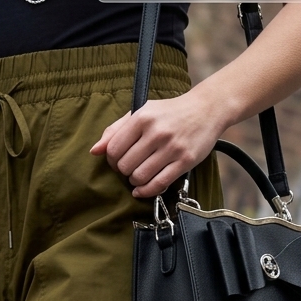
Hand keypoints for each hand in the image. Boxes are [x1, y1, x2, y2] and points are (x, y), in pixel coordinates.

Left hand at [90, 86, 223, 197]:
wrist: (206, 109)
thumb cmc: (169, 113)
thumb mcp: (142, 112)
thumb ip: (116, 130)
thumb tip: (95, 151)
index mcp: (142, 118)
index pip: (113, 149)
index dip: (112, 160)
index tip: (119, 161)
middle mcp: (156, 132)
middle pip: (125, 166)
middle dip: (124, 171)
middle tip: (130, 168)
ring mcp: (172, 148)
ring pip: (140, 177)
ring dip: (135, 182)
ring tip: (139, 175)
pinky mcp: (184, 161)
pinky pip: (158, 184)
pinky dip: (146, 191)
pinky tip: (142, 189)